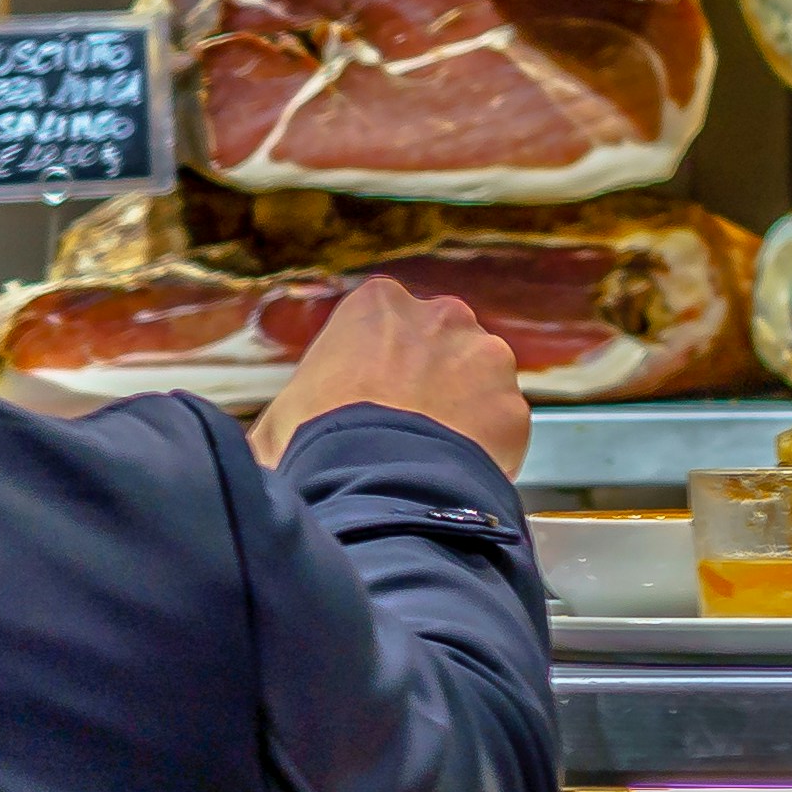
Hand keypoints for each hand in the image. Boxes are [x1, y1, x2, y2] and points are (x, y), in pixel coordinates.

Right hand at [256, 285, 535, 481]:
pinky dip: (485, 451)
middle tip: (402, 433)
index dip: (373, 372)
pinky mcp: (513, 404)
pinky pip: (500, 427)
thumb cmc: (315, 445)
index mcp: (377, 305)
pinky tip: (453, 476)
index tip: (364, 406)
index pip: (382, 328)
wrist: (372, 486)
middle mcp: (441, 315)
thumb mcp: (279, 417)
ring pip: (476, 383)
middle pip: (438, 347)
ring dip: (460, 414)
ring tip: (428, 460)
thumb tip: (277, 436)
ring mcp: (485, 356)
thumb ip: (297, 406)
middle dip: (426, 384)